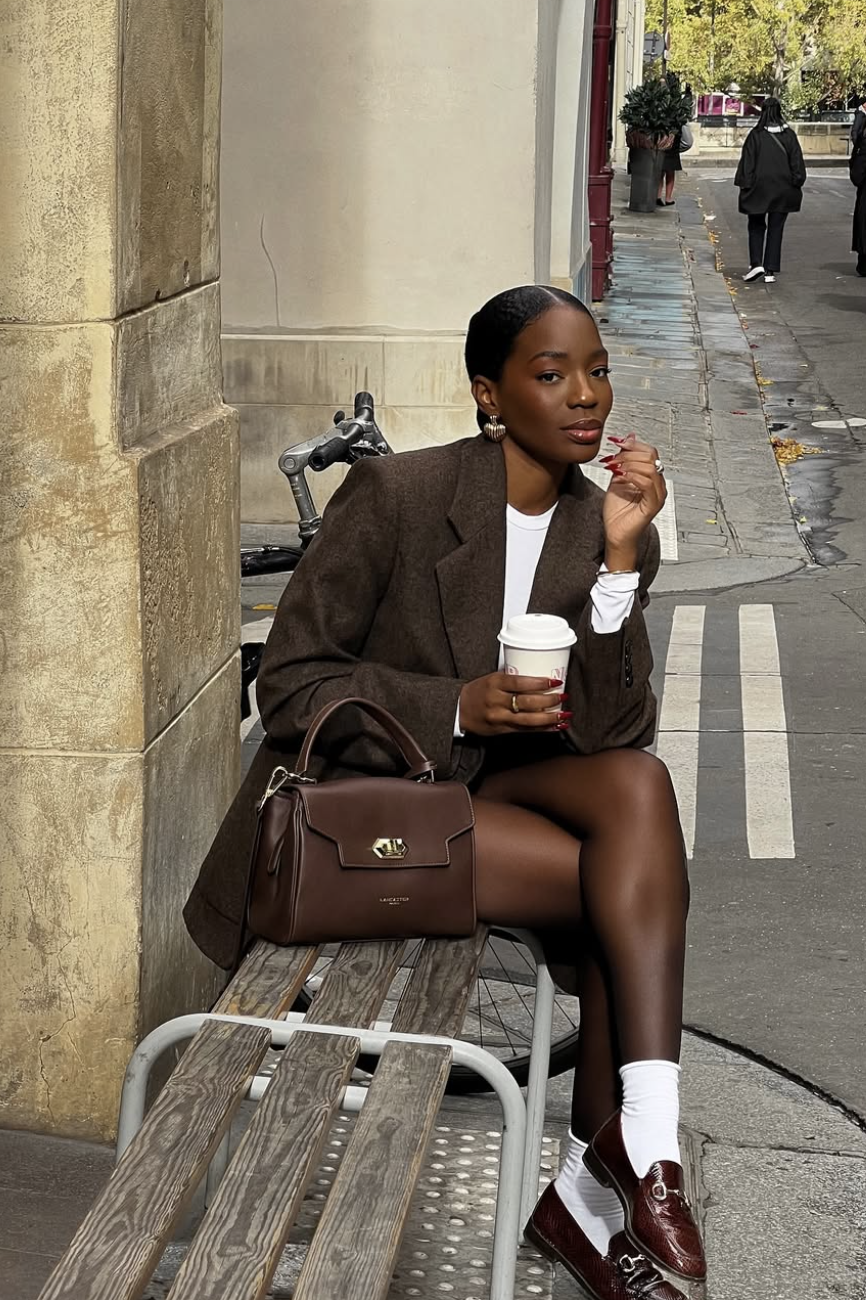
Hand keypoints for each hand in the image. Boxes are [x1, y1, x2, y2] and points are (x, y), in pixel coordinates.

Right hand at [459, 673, 569, 736]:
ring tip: (564, 715)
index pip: (520, 682)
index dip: (539, 683)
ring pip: (528, 720)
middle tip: (563, 696)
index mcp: (494, 683)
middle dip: (549, 701)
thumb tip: (539, 677)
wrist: (459, 710)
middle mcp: (497, 701)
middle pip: (527, 702)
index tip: (555, 681)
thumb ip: (512, 679)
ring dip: (549, 718)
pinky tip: (555, 727)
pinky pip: (526, 730)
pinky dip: (543, 729)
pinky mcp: (502, 730)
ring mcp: (499, 718)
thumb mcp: (491, 678)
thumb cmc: (478, 691)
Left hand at [599, 434, 665, 567]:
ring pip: (650, 468)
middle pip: (651, 457)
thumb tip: (627, 439)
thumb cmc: (617, 512)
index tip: (617, 443)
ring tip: (615, 468)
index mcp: (651, 477)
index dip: (633, 445)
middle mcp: (658, 485)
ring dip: (629, 464)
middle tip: (613, 458)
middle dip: (629, 454)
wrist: (615, 534)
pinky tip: (622, 477)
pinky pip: (648, 484)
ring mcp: (658, 495)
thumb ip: (622, 461)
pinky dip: (633, 477)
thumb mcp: (617, 479)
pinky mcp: (653, 505)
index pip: (650, 452)